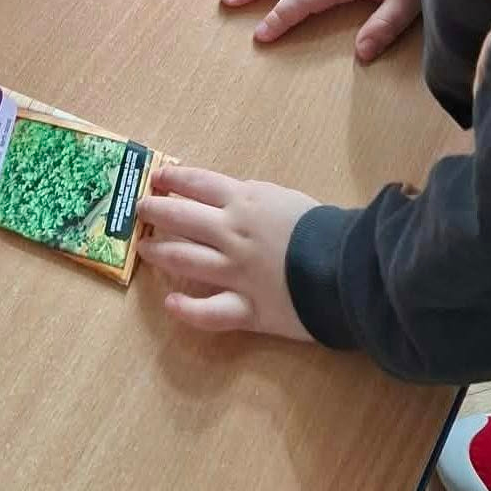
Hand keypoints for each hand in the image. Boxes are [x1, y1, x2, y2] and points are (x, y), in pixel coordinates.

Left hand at [138, 163, 316, 340]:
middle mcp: (231, 233)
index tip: (156, 178)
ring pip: (184, 259)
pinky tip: (170, 303)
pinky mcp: (247, 307)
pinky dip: (187, 310)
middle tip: (140, 211)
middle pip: (181, 217)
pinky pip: (209, 312)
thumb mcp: (287, 199)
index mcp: (244, 201)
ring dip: (160, 252)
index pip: (198, 183)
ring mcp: (234, 271)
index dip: (173, 179)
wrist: (350, 267)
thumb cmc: (326, 227)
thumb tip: (233, 200)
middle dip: (155, 211)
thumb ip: (256, 199)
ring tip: (145, 249)